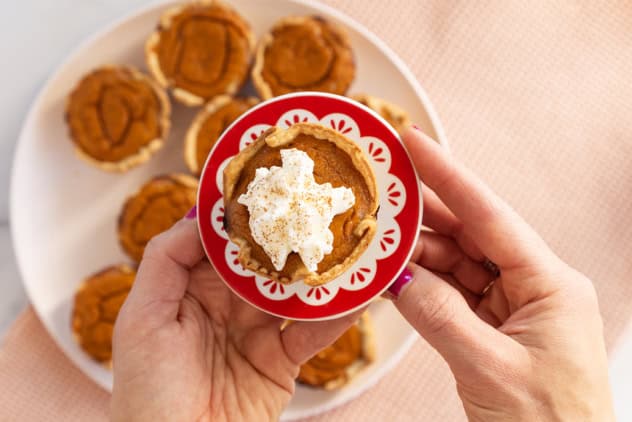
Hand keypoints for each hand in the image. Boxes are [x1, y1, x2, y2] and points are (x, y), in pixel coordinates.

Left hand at [111, 214, 360, 421]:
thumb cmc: (148, 391)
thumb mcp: (142, 318)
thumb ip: (166, 259)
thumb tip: (203, 213)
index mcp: (190, 288)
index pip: (222, 242)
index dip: (245, 215)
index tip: (273, 185)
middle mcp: (225, 304)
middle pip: (264, 261)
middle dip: (291, 235)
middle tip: (323, 205)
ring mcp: (256, 331)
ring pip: (294, 291)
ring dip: (321, 271)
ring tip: (352, 243)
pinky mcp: (282, 361)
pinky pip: (312, 331)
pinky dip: (337, 315)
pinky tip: (358, 294)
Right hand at [390, 128, 614, 420]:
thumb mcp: (489, 367)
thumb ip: (438, 315)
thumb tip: (395, 276)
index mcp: (550, 284)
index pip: (490, 217)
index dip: (449, 175)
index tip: (414, 143)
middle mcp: (533, 287)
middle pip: (470, 235)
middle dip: (424, 213)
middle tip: (380, 189)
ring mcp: (511, 307)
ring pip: (455, 264)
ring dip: (415, 254)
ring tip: (374, 240)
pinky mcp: (492, 328)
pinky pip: (450, 294)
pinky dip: (420, 286)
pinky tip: (392, 277)